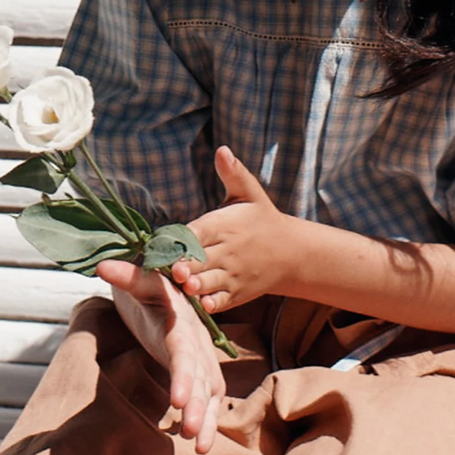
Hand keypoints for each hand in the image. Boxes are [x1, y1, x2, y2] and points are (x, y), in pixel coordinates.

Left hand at [95, 258, 224, 453]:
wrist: (165, 285)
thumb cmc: (149, 284)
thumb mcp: (138, 279)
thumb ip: (125, 275)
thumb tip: (103, 266)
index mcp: (182, 320)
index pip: (184, 350)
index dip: (184, 375)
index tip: (180, 401)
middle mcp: (196, 341)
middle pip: (201, 375)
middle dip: (199, 405)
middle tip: (191, 432)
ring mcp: (200, 357)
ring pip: (209, 389)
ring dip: (207, 417)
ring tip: (200, 446)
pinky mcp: (198, 371)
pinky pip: (208, 397)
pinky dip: (208, 419)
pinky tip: (199, 444)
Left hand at [172, 146, 290, 313]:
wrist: (290, 252)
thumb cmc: (261, 218)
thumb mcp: (249, 193)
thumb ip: (233, 173)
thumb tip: (222, 149)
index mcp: (225, 225)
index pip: (199, 231)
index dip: (182, 238)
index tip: (164, 241)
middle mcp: (227, 251)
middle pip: (200, 259)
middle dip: (185, 264)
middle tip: (172, 267)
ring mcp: (232, 275)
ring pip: (209, 282)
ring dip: (196, 285)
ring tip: (184, 285)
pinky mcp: (235, 294)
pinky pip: (221, 302)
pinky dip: (210, 304)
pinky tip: (199, 304)